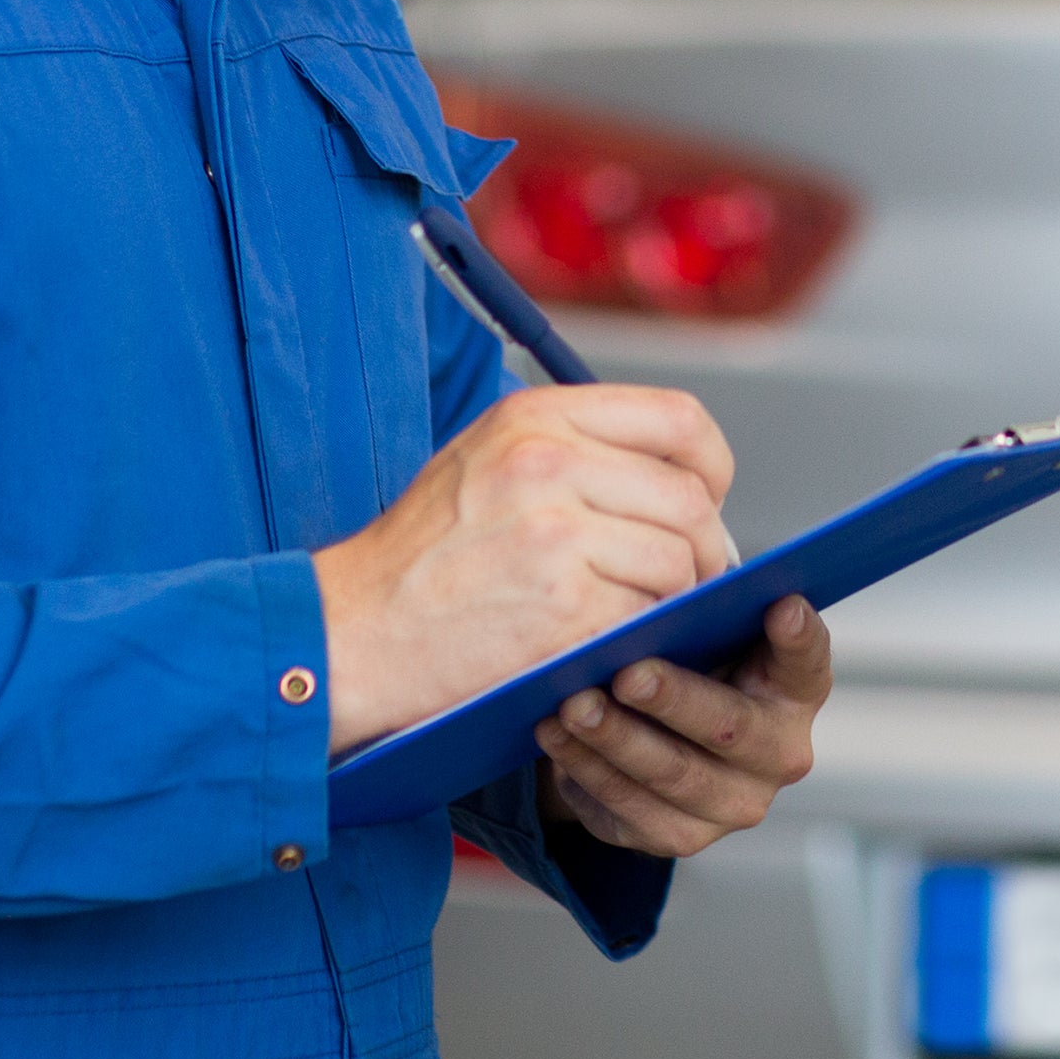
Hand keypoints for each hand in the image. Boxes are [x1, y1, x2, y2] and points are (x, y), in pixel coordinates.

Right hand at [311, 386, 738, 753]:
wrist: (349, 633)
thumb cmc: (422, 557)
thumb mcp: (486, 461)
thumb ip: (573, 448)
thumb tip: (678, 473)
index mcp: (536, 417)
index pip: (678, 419)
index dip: (710, 465)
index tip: (704, 499)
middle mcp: (548, 462)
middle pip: (689, 497)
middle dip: (704, 547)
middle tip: (689, 579)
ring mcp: (555, 534)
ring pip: (679, 560)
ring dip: (675, 598)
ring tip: (641, 613)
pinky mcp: (561, 607)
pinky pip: (647, 615)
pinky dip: (642, 635)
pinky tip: (610, 641)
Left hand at [539, 597, 832, 857]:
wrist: (656, 735)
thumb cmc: (689, 663)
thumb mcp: (708, 634)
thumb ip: (705, 614)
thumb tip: (661, 596)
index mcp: (795, 691)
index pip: (807, 661)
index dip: (798, 637)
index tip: (780, 606)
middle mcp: (779, 756)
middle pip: (729, 728)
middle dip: (674, 699)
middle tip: (627, 673)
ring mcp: (734, 804)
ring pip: (671, 774)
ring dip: (616, 739)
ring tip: (572, 704)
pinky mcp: (682, 836)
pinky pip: (627, 806)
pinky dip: (586, 767)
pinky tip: (555, 734)